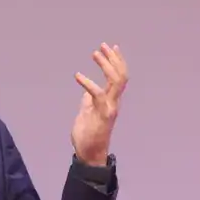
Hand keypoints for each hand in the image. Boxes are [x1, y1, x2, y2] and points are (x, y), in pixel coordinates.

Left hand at [71, 43, 127, 165]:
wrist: (89, 154)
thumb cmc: (88, 135)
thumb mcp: (87, 113)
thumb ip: (89, 101)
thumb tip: (87, 93)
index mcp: (111, 100)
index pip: (119, 76)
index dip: (117, 61)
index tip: (110, 47)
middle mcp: (114, 102)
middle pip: (121, 75)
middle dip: (114, 59)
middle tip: (103, 46)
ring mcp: (110, 108)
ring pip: (115, 81)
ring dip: (106, 65)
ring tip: (95, 53)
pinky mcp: (102, 115)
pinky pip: (98, 95)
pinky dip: (88, 83)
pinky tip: (77, 75)